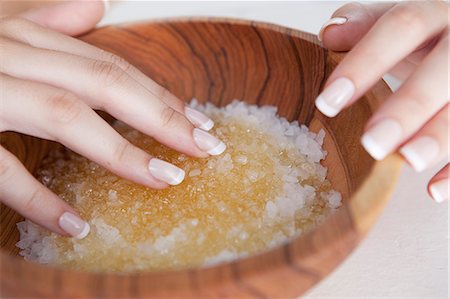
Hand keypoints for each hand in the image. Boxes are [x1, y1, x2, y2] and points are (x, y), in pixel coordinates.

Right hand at [0, 1, 224, 237]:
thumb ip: (41, 18)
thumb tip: (95, 6)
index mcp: (22, 34)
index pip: (110, 66)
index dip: (159, 96)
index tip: (199, 124)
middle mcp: (7, 53)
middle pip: (102, 82)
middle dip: (161, 117)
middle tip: (207, 148)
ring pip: (61, 114)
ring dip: (119, 152)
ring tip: (165, 181)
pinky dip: (34, 197)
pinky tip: (73, 224)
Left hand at [316, 1, 448, 202]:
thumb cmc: (425, 35)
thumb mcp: (397, 21)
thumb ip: (364, 24)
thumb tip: (329, 35)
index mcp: (435, 13)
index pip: (401, 27)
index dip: (364, 64)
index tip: (327, 103)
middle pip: (442, 70)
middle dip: (408, 107)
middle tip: (371, 142)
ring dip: (439, 135)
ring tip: (407, 160)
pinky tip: (434, 190)